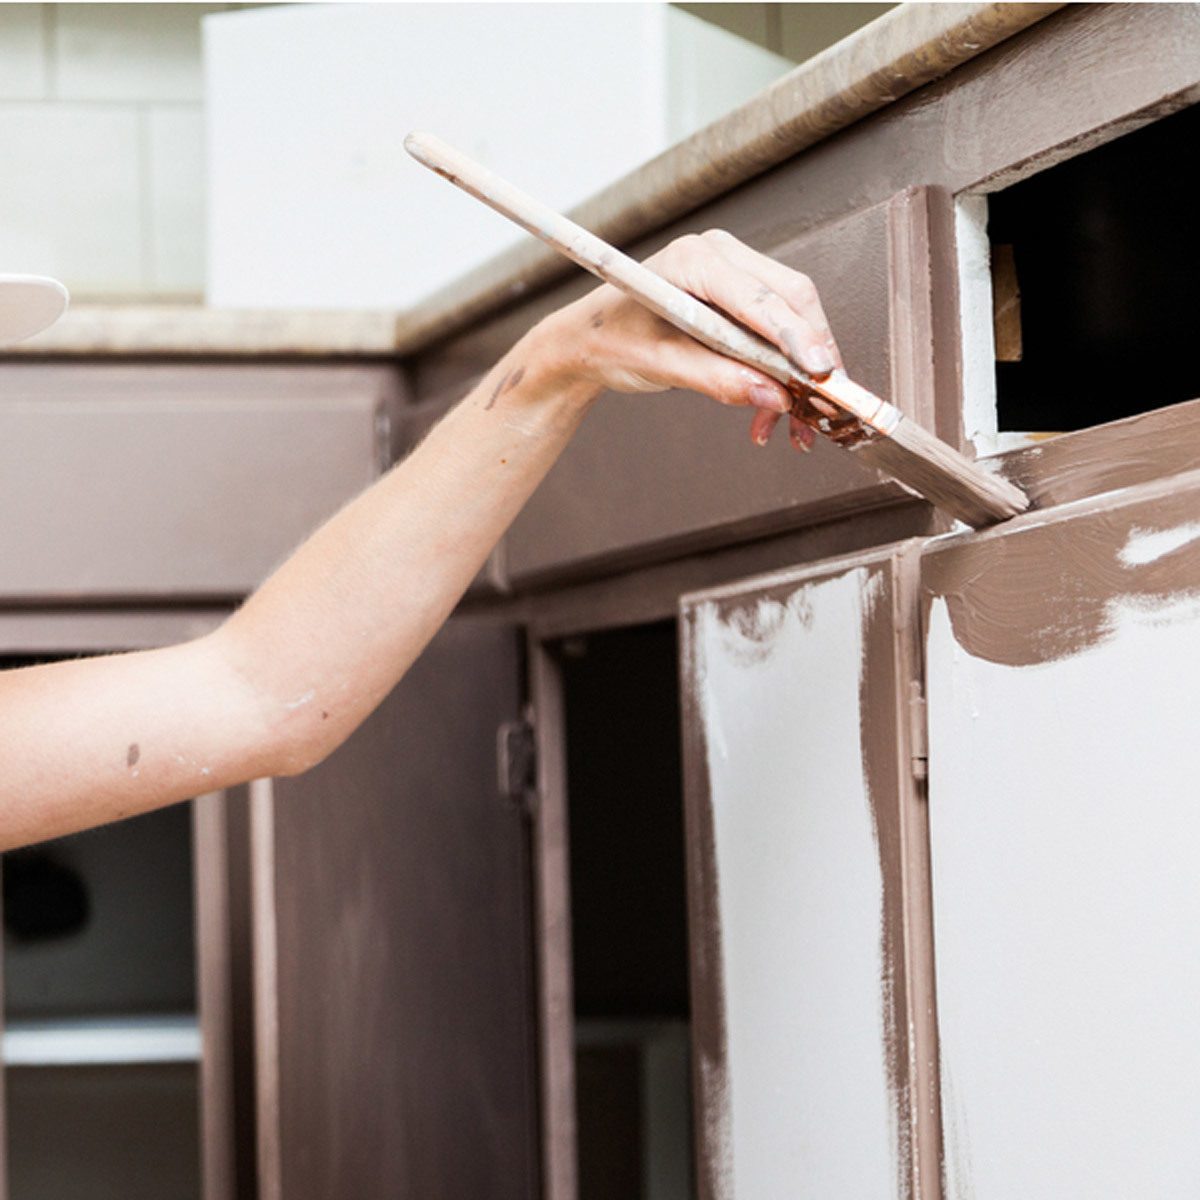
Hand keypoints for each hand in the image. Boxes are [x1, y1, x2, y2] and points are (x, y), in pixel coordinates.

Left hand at [546, 229, 844, 450]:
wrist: (589, 340)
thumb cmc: (611, 340)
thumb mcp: (659, 365)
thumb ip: (717, 379)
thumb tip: (773, 396)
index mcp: (694, 259)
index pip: (761, 297)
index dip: (796, 337)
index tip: (820, 374)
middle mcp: (721, 256)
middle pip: (792, 300)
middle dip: (812, 357)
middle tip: (822, 406)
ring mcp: (734, 272)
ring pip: (793, 318)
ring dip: (800, 373)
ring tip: (795, 426)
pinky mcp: (740, 297)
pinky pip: (778, 330)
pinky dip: (784, 372)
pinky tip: (774, 412)